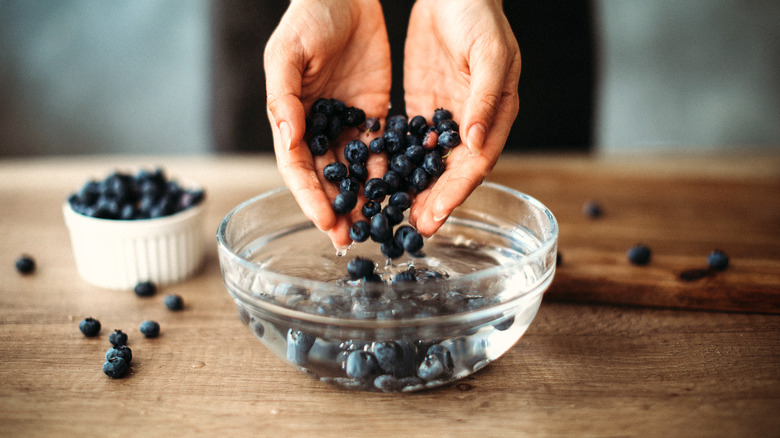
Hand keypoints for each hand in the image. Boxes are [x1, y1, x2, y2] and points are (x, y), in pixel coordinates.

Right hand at [264, 0, 390, 249]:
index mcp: (291, 118)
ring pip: (355, 171)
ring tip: (376, 225)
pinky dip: (388, 171)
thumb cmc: (308, 17)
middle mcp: (318, 128)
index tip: (326, 222)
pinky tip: (398, 192)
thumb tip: (288, 142)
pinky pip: (381, 148)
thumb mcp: (286, 53)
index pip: (297, 168)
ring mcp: (347, 123)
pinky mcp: (374, 114)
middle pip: (326, 178)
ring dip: (363, 199)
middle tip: (351, 239)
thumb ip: (283, 98)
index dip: (310, 197)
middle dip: (337, 209)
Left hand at [403, 0, 520, 235]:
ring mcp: (446, 117)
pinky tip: (381, 181)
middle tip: (410, 228)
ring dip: (414, 190)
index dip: (456, 192)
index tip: (436, 216)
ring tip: (393, 214)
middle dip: (433, 201)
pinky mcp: (423, 106)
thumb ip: (485, 98)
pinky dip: (399, 163)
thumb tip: (474, 141)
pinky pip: (410, 142)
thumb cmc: (479, 14)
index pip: (475, 163)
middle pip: (452, 172)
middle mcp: (472, 123)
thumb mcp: (489, 53)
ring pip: (429, 163)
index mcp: (496, 114)